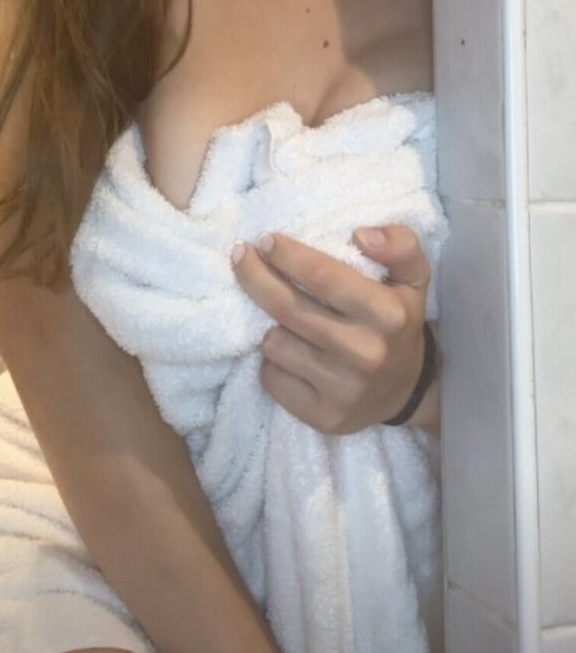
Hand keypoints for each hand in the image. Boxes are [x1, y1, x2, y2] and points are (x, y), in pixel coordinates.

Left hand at [230, 224, 433, 435]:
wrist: (406, 390)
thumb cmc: (397, 321)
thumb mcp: (412, 277)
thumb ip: (399, 244)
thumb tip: (361, 235)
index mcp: (388, 314)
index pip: (322, 276)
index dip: (286, 255)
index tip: (264, 240)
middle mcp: (366, 353)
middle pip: (287, 308)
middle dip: (255, 277)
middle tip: (241, 255)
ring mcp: (344, 390)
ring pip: (274, 343)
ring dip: (268, 324)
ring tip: (282, 316)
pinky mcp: (324, 417)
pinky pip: (271, 378)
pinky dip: (271, 361)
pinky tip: (287, 351)